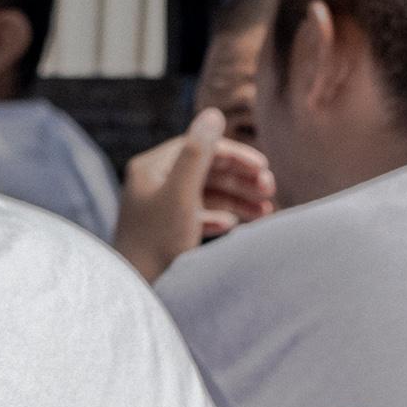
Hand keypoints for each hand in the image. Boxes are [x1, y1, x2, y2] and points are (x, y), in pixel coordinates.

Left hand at [115, 108, 275, 281]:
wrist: (136, 292)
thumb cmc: (156, 243)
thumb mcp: (182, 194)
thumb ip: (199, 153)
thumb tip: (214, 113)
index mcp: (151, 169)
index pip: (199, 148)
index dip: (234, 155)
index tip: (264, 168)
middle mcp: (153, 185)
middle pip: (205, 171)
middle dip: (240, 180)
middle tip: (270, 191)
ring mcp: (159, 210)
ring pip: (205, 195)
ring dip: (237, 200)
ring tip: (266, 212)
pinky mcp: (165, 234)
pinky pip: (199, 218)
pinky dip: (220, 218)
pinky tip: (233, 226)